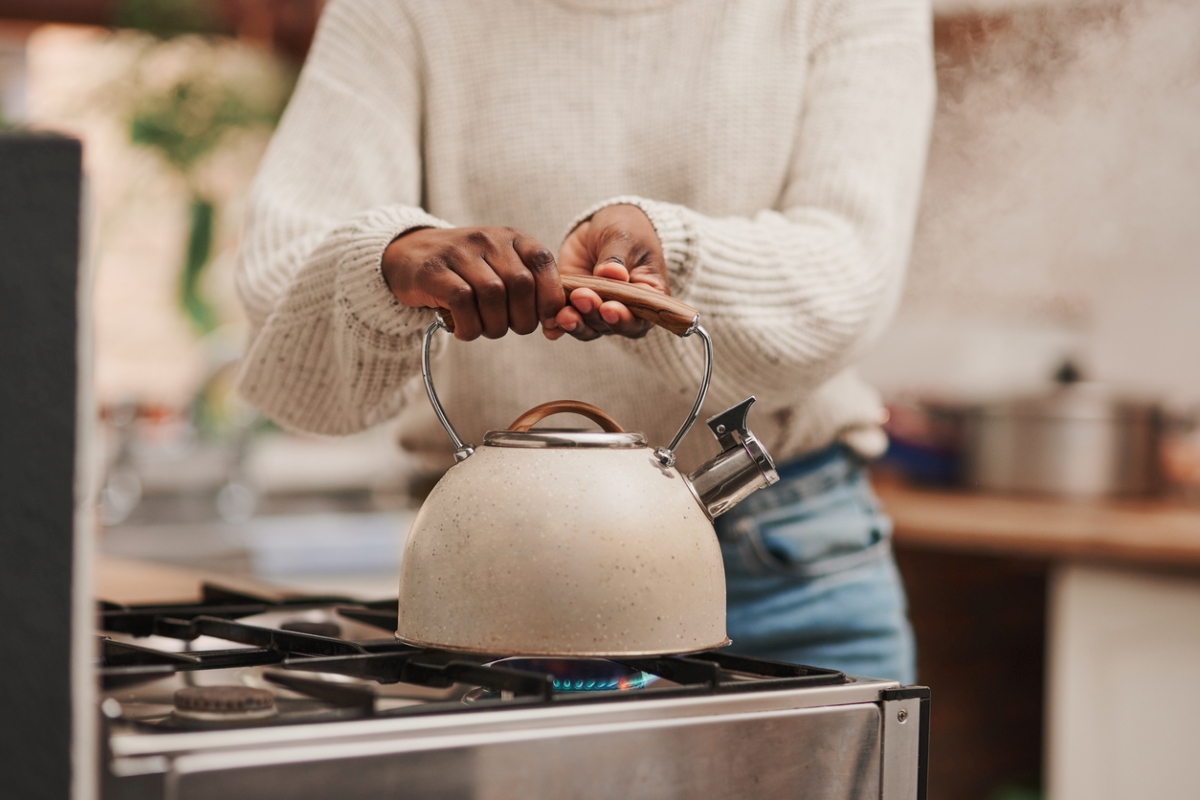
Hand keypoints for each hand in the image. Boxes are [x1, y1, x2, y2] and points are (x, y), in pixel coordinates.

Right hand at [382, 227, 563, 340]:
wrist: (410, 255)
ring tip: (484, 329)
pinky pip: (462, 302)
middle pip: (520, 285)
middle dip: (521, 319)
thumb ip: (530, 289)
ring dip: (494, 325)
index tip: (544, 320)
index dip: (549, 298)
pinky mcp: (434, 270)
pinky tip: (464, 330)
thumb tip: (556, 323)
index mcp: (512, 238)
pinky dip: (469, 326)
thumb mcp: (501, 268)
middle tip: (508, 328)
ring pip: (492, 294)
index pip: (543, 263)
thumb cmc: (465, 271)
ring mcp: (459, 252)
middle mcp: (488, 239)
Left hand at [548, 204, 668, 340]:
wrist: (600, 226)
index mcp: (647, 297)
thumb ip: (617, 257)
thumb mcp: (623, 237)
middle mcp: (625, 311)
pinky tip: (550, 327)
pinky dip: (558, 326)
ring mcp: (599, 311)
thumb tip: (613, 274)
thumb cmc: (624, 229)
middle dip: (594, 315)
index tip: (608, 308)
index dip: (624, 319)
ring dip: (576, 323)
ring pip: (588, 328)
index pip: (640, 318)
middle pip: (611, 326)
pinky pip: (568, 321)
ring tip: (564, 314)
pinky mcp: (575, 306)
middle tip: (582, 297)